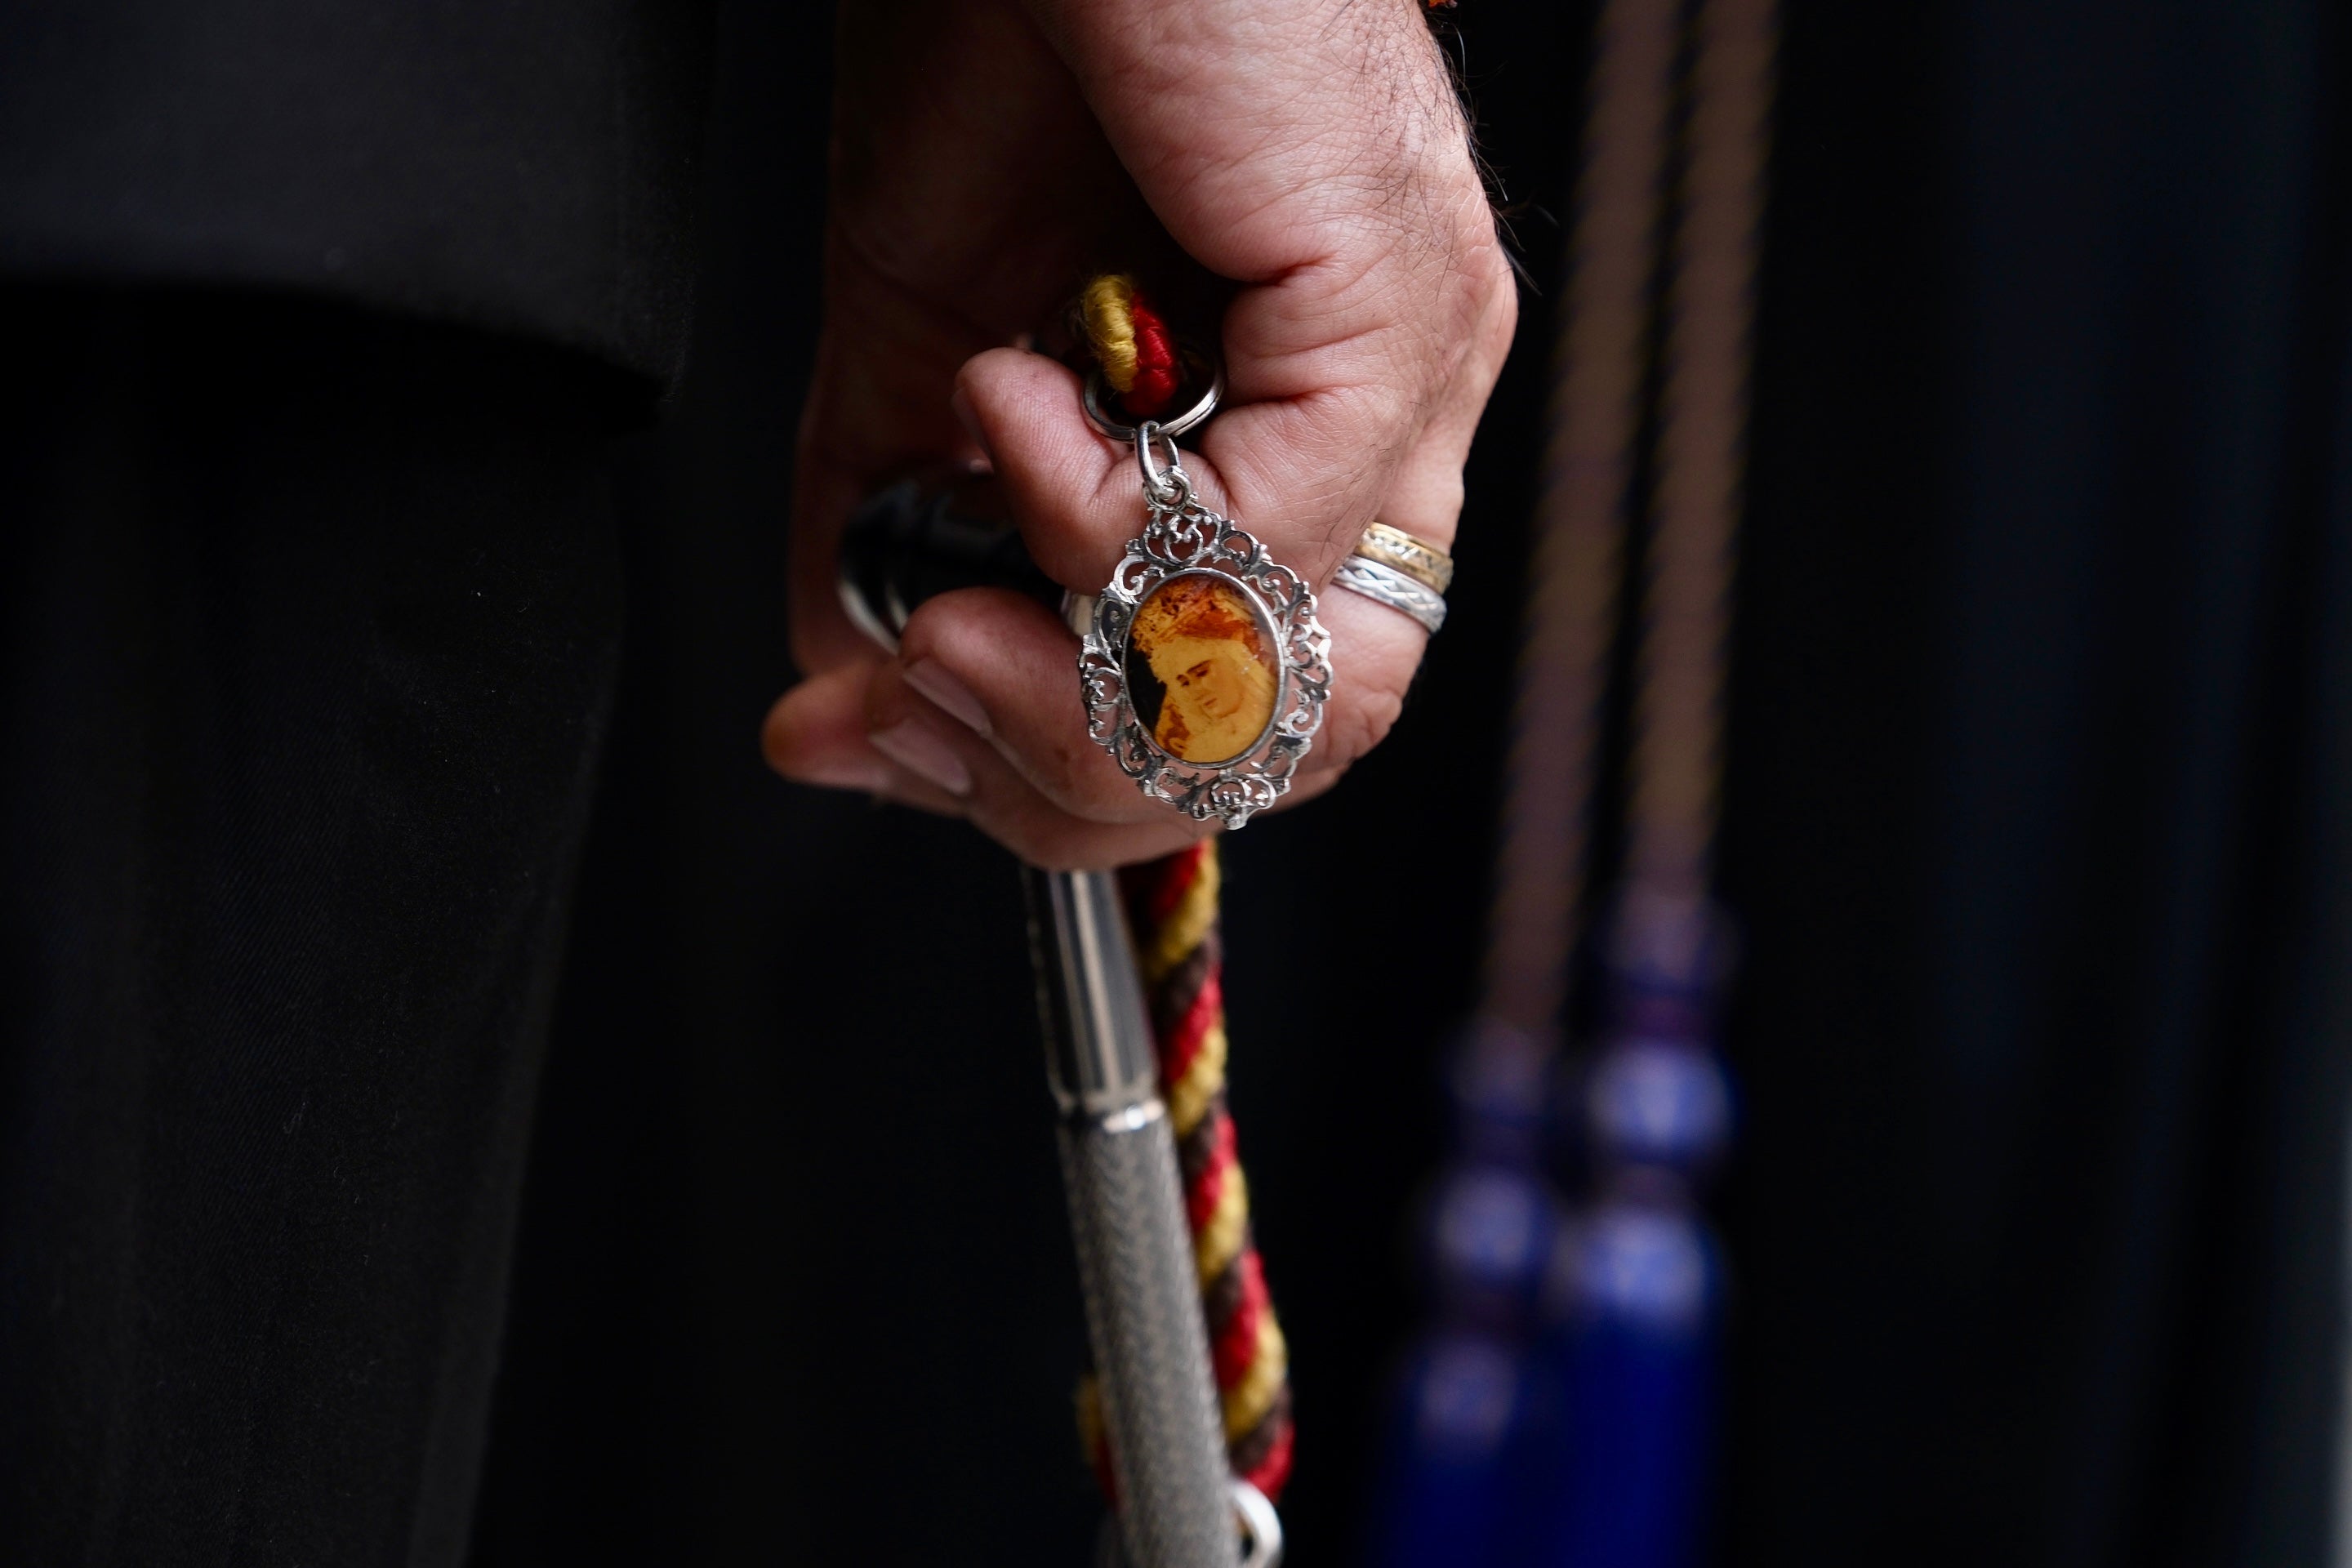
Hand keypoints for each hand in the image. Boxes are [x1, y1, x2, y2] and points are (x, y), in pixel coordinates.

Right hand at [764, 0, 1515, 868]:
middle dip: (1071, 770)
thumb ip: (906, 516)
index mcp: (1301, 443)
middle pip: (1296, 745)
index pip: (1251, 718)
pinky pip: (1264, 534)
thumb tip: (854, 684)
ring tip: (967, 580)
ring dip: (1092, 684)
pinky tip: (1011, 396)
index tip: (883, 726)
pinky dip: (1095, 511)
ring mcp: (1408, 367)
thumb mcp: (930, 326)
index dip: (1065, 773)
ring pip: (1313, 692)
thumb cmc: (1020, 38)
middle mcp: (1386, 423)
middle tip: (921, 679)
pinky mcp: (1390, 296)